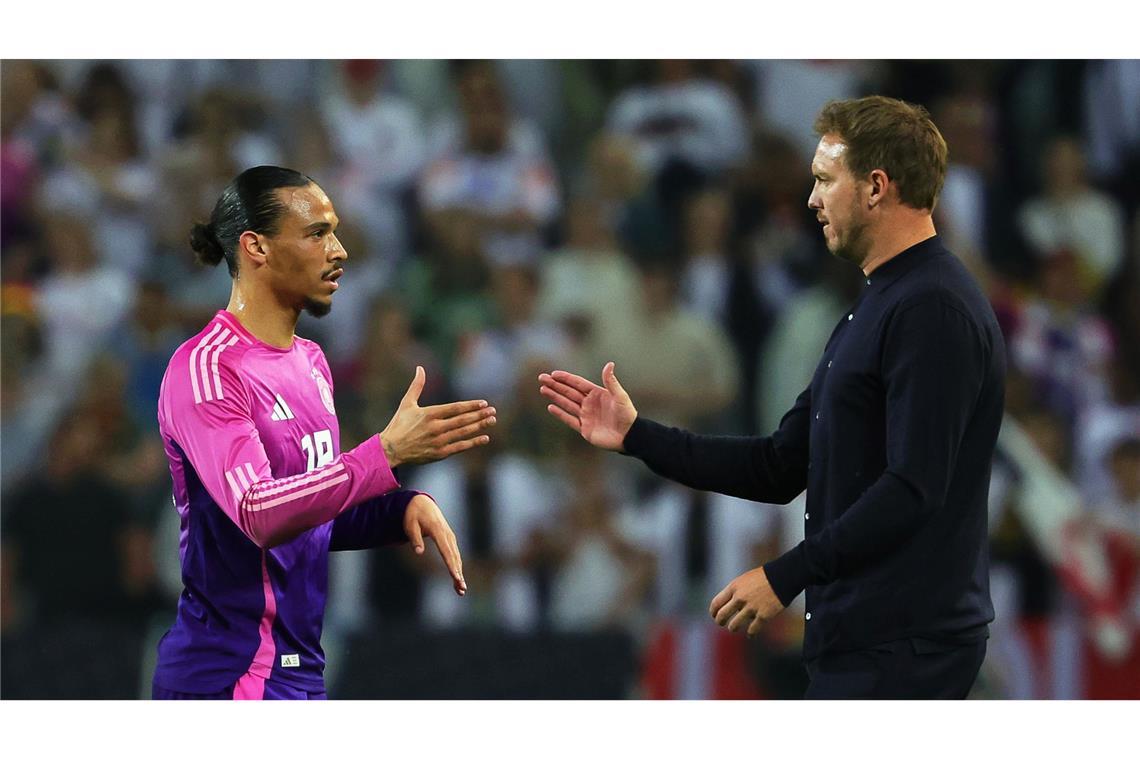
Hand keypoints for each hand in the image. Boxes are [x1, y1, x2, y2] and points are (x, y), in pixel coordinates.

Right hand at [380, 366, 495, 467]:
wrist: (390, 450)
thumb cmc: (399, 425)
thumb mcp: (407, 403)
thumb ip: (417, 385)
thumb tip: (420, 368)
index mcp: (429, 414)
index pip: (455, 408)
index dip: (471, 405)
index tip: (484, 403)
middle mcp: (436, 427)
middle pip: (463, 420)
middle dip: (479, 415)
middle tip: (493, 411)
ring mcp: (439, 441)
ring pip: (463, 432)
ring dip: (479, 426)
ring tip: (492, 421)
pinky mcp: (439, 453)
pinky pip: (460, 447)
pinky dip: (473, 442)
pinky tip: (485, 438)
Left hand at [403, 494, 465, 595]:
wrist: (421, 503)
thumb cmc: (413, 515)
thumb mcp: (410, 525)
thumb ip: (414, 538)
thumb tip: (418, 552)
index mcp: (438, 530)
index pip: (446, 551)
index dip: (451, 566)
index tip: (456, 577)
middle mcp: (447, 534)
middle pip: (454, 557)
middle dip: (458, 574)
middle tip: (461, 589)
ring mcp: (450, 536)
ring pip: (456, 557)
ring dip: (459, 573)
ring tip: (461, 590)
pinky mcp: (449, 539)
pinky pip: (454, 554)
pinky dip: (457, 566)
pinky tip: (457, 579)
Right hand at [538, 362, 636, 451]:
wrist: (628, 436)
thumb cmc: (627, 414)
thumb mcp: (620, 396)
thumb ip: (611, 381)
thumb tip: (609, 364)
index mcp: (597, 394)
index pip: (577, 383)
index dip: (566, 378)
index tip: (553, 374)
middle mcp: (589, 403)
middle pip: (569, 392)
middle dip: (555, 385)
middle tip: (541, 378)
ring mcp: (586, 416)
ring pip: (566, 404)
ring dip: (555, 396)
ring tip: (542, 389)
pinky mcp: (584, 428)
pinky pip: (569, 419)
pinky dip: (560, 414)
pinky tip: (551, 407)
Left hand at [709, 566, 784, 637]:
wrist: (782, 577)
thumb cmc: (763, 577)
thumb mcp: (744, 579)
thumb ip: (735, 591)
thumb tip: (729, 604)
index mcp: (734, 587)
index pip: (716, 603)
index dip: (713, 611)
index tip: (714, 615)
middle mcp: (740, 598)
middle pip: (722, 615)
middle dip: (720, 621)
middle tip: (721, 623)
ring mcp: (751, 608)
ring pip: (734, 625)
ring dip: (733, 628)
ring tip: (734, 628)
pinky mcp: (763, 616)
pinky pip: (752, 630)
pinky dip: (750, 633)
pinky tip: (750, 634)